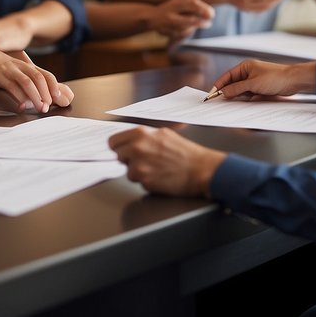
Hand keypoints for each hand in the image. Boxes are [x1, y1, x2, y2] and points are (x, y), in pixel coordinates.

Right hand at [0, 44, 72, 111]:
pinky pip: (11, 87)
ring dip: (35, 96)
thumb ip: (32, 83)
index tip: (58, 97)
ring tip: (40, 108)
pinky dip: (18, 97)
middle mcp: (23, 68)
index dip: (54, 85)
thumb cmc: (6, 68)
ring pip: (27, 82)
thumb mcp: (20, 72)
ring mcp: (12, 71)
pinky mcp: (0, 76)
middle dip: (45, 93)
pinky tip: (21, 106)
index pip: (46, 75)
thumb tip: (45, 98)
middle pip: (39, 78)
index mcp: (30, 67)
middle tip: (48, 107)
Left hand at [108, 126, 223, 196]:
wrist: (201, 169)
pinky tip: (160, 177)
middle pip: (118, 156)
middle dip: (128, 160)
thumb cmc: (186, 153)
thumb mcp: (164, 135)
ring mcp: (140, 165)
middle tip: (145, 161)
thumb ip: (144, 137)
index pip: (113, 142)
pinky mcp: (145, 181)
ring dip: (138, 172)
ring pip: (128, 171)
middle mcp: (137, 148)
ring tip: (156, 169)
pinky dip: (147, 182)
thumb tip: (129, 141)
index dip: (119, 148)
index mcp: (140, 134)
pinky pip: (138, 182)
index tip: (123, 151)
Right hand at [147, 0, 214, 39]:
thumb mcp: (178, 2)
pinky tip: (191, 29)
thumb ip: (191, 5)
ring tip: (203, 24)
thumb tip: (210, 13)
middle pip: (190, 19)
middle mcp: (170, 14)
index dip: (203, 9)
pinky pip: (180, 34)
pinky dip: (187, 32)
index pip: (191, 4)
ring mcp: (167, 25)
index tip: (212, 14)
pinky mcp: (165, 33)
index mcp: (174, 3)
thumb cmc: (170, 8)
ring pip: (185, 29)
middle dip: (201, 22)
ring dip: (195, 27)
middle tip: (209, 23)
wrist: (149, 17)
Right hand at [211, 59, 315, 99]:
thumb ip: (237, 88)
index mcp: (245, 67)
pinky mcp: (260, 88)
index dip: (219, 85)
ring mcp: (255, 80)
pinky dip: (245, 98)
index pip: (227, 76)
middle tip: (219, 101)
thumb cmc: (275, 78)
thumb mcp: (253, 84)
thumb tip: (224, 92)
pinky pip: (249, 94)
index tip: (212, 93)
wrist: (294, 81)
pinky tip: (243, 103)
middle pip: (232, 83)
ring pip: (240, 90)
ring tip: (230, 103)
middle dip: (227, 92)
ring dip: (237, 96)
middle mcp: (249, 72)